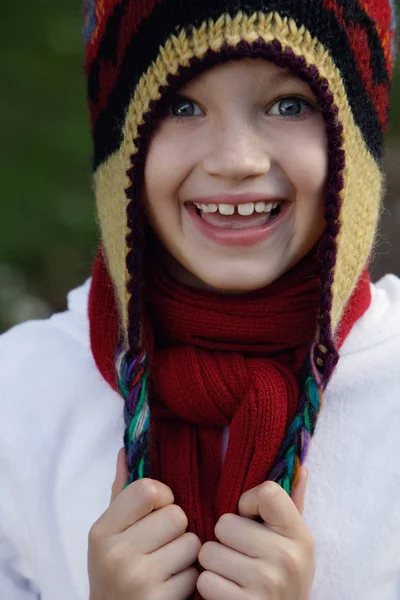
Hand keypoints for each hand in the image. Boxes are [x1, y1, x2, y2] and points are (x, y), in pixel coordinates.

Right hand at [87, 448, 200, 599]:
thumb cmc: (113, 569)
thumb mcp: (109, 533)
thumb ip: (120, 491)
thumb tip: (125, 450)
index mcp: (102, 531)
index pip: (148, 489)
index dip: (161, 497)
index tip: (156, 511)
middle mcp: (116, 554)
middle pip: (176, 515)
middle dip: (176, 528)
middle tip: (160, 543)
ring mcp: (138, 580)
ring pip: (191, 542)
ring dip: (185, 553)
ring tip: (167, 563)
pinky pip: (195, 574)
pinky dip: (188, 579)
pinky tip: (170, 585)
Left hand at [197, 467, 314, 598]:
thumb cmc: (283, 576)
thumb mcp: (295, 543)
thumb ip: (292, 505)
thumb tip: (302, 468)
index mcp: (300, 535)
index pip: (267, 492)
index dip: (248, 502)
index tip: (252, 520)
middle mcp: (286, 558)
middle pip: (225, 523)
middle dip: (225, 540)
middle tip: (241, 556)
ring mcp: (266, 584)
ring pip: (208, 552)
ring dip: (215, 564)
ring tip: (234, 575)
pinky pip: (204, 580)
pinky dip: (211, 588)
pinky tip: (229, 592)